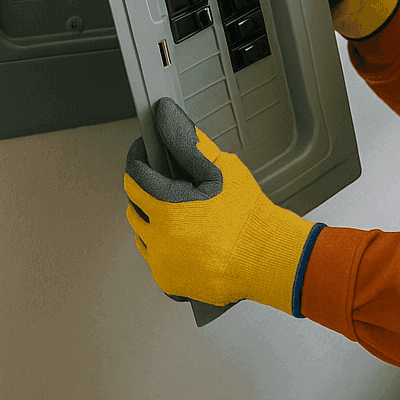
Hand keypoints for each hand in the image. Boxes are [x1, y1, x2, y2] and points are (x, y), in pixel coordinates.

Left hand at [124, 98, 316, 313]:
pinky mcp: (168, 281)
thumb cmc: (248, 216)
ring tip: (182, 214)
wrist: (266, 257)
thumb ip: (188, 143)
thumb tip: (167, 118)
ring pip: (141, 234)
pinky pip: (154, 259)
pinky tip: (186, 239)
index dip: (139, 160)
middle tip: (170, 186)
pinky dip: (164, 248)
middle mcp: (158, 237)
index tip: (146, 154)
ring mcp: (161, 262)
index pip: (134, 176)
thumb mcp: (221, 168)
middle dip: (146, 192)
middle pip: (133, 206)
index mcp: (166, 207)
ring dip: (153, 221)